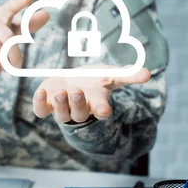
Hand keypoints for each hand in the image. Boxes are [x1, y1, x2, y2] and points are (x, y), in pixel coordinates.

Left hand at [32, 64, 150, 122]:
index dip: (102, 112)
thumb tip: (148, 73)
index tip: (104, 110)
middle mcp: (79, 109)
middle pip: (79, 114)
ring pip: (60, 115)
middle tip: (77, 92)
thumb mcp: (111, 74)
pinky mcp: (46, 104)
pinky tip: (40, 93)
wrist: (72, 80)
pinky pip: (41, 111)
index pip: (101, 112)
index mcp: (96, 103)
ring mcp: (62, 108)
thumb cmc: (94, 79)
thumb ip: (128, 75)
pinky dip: (39, 104)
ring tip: (60, 93)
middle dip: (78, 104)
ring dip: (60, 105)